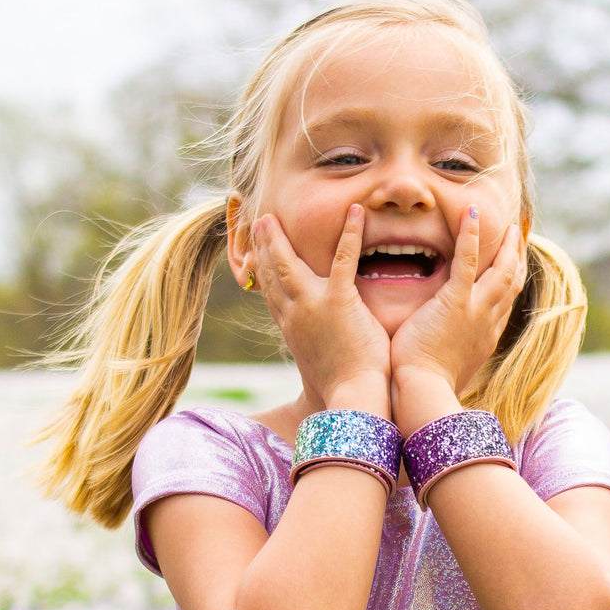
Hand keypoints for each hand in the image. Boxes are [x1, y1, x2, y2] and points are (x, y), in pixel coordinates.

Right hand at [251, 205, 391, 413]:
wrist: (351, 398)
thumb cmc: (341, 390)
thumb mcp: (317, 368)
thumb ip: (314, 350)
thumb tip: (315, 353)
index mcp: (290, 329)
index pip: (270, 295)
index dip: (261, 272)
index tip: (254, 255)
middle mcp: (293, 314)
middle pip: (270, 273)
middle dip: (262, 246)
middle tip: (259, 222)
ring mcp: (313, 305)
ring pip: (289, 262)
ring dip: (280, 237)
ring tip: (275, 216)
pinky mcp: (339, 301)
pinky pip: (344, 257)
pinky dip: (350, 232)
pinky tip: (355, 211)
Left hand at [390, 206, 525, 428]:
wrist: (422, 393)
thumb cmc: (426, 388)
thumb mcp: (448, 370)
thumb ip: (452, 356)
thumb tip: (447, 358)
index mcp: (486, 338)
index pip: (504, 305)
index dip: (510, 284)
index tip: (513, 269)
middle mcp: (488, 322)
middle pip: (511, 284)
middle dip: (516, 260)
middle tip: (518, 239)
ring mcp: (476, 310)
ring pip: (500, 269)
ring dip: (506, 245)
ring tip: (508, 225)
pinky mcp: (456, 301)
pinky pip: (468, 260)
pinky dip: (470, 234)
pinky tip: (470, 211)